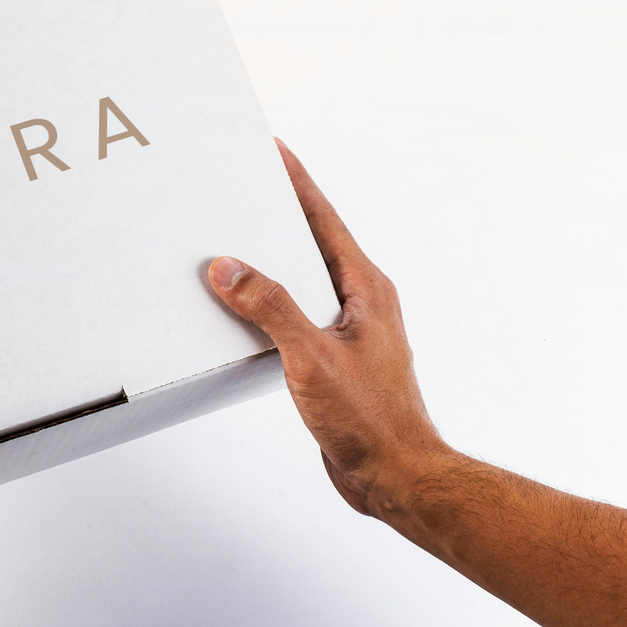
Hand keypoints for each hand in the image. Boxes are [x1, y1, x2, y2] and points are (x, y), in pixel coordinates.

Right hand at [208, 140, 451, 522]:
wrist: (397, 476)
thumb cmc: (373, 420)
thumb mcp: (312, 356)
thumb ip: (270, 308)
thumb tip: (229, 267)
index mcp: (366, 288)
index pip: (325, 219)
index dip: (298, 182)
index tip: (275, 150)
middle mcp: (360, 302)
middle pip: (312, 242)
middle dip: (278, 213)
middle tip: (244, 186)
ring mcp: (348, 330)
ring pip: (301, 281)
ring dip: (268, 263)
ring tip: (232, 241)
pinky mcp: (332, 358)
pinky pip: (293, 315)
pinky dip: (265, 304)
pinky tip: (240, 311)